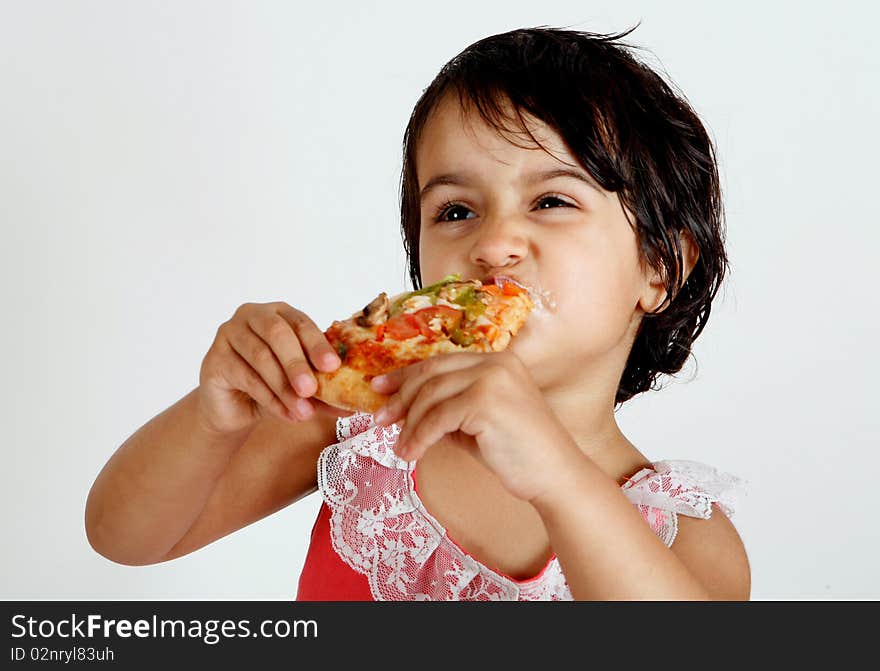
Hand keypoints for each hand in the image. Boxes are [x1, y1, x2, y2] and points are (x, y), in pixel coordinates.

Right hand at [198, 301, 353, 434]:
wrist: (234, 408)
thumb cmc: (271, 387)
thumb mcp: (301, 387)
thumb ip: (322, 390)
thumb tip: (350, 406)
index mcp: (280, 313)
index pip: (301, 323)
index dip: (318, 344)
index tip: (333, 366)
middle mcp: (253, 316)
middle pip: (277, 334)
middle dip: (297, 364)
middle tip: (312, 389)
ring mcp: (229, 334)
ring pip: (260, 357)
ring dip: (284, 388)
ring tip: (303, 412)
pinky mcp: (214, 358)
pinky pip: (245, 377)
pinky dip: (269, 399)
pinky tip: (286, 414)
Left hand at [370, 350, 578, 502]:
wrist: (554, 476)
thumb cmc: (516, 454)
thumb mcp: (475, 424)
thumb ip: (447, 409)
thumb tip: (403, 408)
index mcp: (496, 361)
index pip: (440, 362)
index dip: (406, 375)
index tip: (381, 388)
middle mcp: (495, 363)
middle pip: (431, 373)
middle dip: (400, 397)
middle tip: (379, 419)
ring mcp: (492, 379)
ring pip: (430, 396)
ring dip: (408, 424)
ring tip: (398, 447)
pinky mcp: (487, 402)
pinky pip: (438, 418)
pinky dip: (419, 437)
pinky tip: (411, 454)